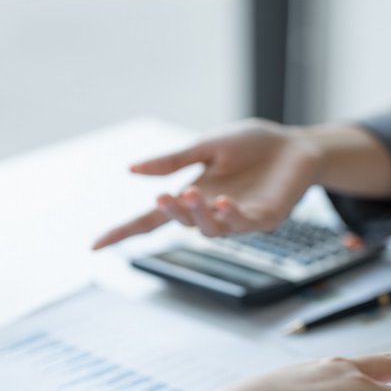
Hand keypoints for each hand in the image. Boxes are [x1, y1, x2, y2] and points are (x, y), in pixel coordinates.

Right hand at [93, 119, 322, 248]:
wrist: (295, 144)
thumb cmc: (251, 145)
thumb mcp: (207, 146)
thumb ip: (173, 160)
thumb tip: (131, 169)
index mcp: (192, 194)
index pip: (152, 219)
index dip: (125, 232)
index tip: (95, 245)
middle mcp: (212, 211)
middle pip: (182, 223)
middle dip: (172, 213)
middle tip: (163, 197)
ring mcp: (239, 218)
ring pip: (212, 229)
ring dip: (200, 215)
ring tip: (194, 193)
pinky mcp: (265, 219)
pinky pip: (244, 224)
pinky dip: (232, 216)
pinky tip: (224, 202)